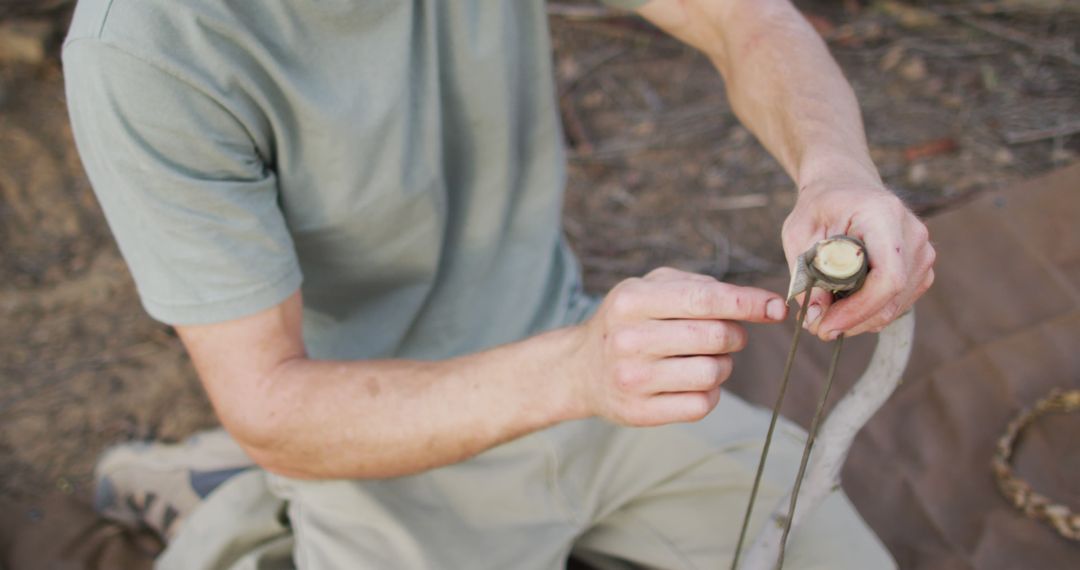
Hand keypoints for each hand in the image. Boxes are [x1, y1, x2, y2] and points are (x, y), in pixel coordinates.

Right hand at [570, 267, 786, 425]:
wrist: (580, 369)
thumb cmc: (628, 322)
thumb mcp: (649, 288)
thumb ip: (699, 285)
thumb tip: (759, 302)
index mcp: (632, 300)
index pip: (704, 300)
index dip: (748, 303)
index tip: (777, 308)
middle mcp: (629, 339)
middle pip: (715, 337)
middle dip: (734, 335)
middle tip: (727, 335)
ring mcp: (633, 378)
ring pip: (712, 373)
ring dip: (723, 365)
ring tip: (706, 359)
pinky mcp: (640, 412)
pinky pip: (701, 404)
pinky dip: (710, 392)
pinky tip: (693, 382)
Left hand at [782, 174, 934, 340]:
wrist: (845, 185)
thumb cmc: (819, 207)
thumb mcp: (799, 234)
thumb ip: (806, 274)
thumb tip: (815, 317)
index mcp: (883, 216)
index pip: (887, 278)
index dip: (858, 310)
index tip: (825, 326)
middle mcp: (913, 234)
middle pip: (892, 297)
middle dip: (852, 320)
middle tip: (816, 326)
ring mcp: (923, 251)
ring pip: (896, 305)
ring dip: (860, 319)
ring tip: (826, 311)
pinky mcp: (922, 266)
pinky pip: (899, 303)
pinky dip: (871, 311)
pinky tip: (845, 303)